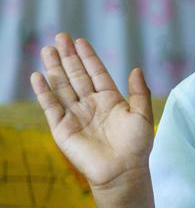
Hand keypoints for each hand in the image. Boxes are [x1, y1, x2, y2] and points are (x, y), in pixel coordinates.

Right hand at [30, 34, 153, 189]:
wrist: (123, 171)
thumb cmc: (136, 146)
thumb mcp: (142, 115)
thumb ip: (139, 92)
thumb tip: (136, 69)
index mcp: (110, 100)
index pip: (96, 73)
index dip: (88, 57)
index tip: (80, 41)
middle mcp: (90, 105)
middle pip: (76, 76)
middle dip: (68, 57)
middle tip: (60, 36)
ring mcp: (75, 115)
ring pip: (62, 87)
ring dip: (54, 68)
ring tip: (47, 49)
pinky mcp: (62, 128)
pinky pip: (51, 106)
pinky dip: (43, 91)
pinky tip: (38, 76)